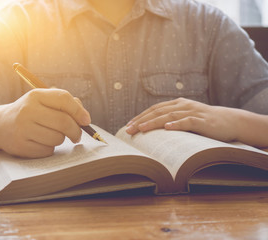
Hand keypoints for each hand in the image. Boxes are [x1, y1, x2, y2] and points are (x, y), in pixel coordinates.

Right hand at [0, 88, 90, 157]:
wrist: (1, 125)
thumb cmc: (31, 113)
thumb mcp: (44, 102)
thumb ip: (65, 104)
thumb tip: (85, 117)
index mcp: (36, 96)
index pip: (63, 99)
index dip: (79, 111)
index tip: (86, 121)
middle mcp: (28, 110)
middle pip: (64, 122)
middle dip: (76, 131)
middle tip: (77, 135)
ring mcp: (22, 128)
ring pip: (57, 138)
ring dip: (60, 140)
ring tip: (50, 135)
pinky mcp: (20, 146)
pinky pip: (48, 151)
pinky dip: (49, 149)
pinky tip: (39, 142)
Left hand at [126, 98, 240, 142]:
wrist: (229, 121)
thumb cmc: (205, 123)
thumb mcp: (186, 119)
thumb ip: (172, 121)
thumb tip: (152, 133)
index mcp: (177, 104)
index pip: (154, 109)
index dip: (140, 116)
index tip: (128, 125)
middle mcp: (182, 105)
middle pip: (157, 112)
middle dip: (141, 120)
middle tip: (128, 129)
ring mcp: (192, 112)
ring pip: (168, 116)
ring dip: (153, 122)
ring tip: (141, 129)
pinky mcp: (202, 121)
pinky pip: (187, 121)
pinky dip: (176, 124)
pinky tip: (166, 128)